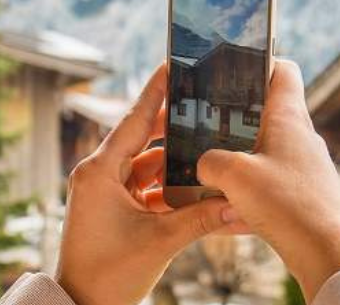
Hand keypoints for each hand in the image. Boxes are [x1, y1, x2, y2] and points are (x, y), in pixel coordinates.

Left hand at [55, 63, 249, 304]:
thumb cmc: (109, 274)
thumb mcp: (161, 242)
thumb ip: (202, 218)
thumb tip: (240, 204)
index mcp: (99, 171)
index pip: (134, 120)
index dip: (156, 91)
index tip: (172, 64)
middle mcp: (98, 175)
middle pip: (144, 138)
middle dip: (176, 128)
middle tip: (206, 107)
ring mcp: (104, 192)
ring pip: (148, 165)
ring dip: (177, 162)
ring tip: (210, 147)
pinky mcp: (112, 209)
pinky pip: (145, 187)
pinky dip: (169, 186)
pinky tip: (198, 185)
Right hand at [197, 59, 339, 301]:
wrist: (326, 252)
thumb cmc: (287, 204)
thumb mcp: (233, 175)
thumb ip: (209, 161)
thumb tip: (203, 164)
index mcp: (289, 118)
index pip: (283, 71)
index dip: (260, 63)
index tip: (234, 70)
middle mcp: (302, 139)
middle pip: (269, 116)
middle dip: (235, 122)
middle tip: (205, 129)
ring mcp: (306, 170)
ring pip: (266, 156)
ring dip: (240, 164)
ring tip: (210, 175)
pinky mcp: (305, 198)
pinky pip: (271, 190)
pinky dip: (249, 198)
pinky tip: (226, 216)